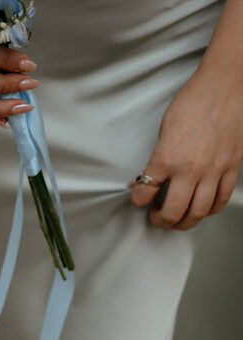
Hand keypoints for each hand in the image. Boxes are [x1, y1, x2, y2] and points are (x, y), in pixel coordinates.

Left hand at [131, 68, 242, 229]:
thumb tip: (150, 176)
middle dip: (161, 220)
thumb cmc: (194, 101)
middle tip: (157, 218)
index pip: (144, 192)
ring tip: (177, 219)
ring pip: (198, 212)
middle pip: (173, 212)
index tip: (139, 200)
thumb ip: (158, 157)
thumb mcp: (164, 130)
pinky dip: (210, 210)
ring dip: (184, 222)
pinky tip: (203, 208)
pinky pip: (221, 199)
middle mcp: (190, 169)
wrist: (225, 86)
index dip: (138, 200)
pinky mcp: (232, 167)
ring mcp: (213, 170)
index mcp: (166, 158)